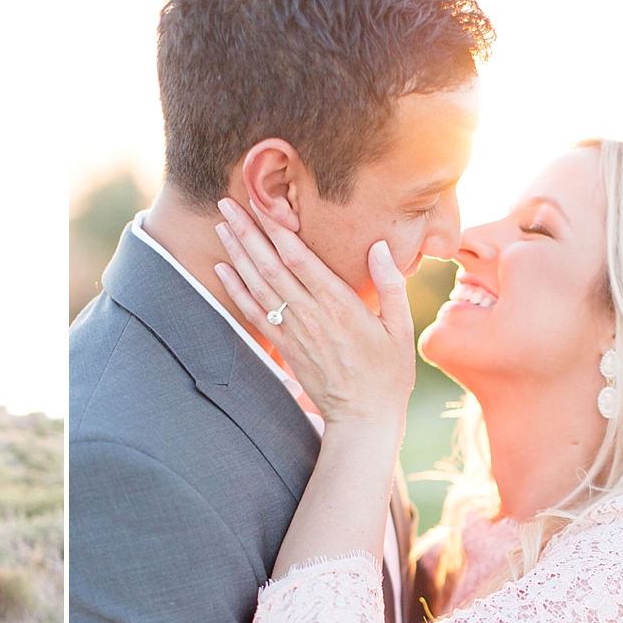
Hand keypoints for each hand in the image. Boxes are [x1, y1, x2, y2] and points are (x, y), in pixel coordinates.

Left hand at [211, 198, 415, 427]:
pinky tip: (221, 269)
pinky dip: (236, 290)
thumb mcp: (401, 327)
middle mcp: (311, 315)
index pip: (300, 258)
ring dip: (237, 254)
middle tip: (226, 203)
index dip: (277, 229)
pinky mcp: (286, 347)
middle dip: (247, 232)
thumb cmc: (388, 373)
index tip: (261, 203)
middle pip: (271, 265)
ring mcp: (294, 332)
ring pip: (259, 285)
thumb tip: (378, 246)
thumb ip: (390, 284)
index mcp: (340, 305)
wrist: (363, 419)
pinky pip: (255, 314)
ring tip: (221, 225)